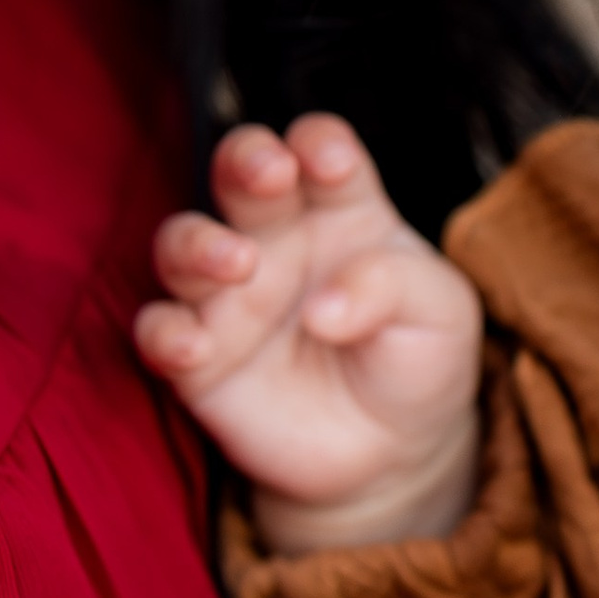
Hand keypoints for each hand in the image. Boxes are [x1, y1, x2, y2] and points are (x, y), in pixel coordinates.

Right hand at [133, 114, 483, 551]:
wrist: (393, 453)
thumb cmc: (418, 359)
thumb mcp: (439, 314)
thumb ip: (392, 286)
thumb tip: (323, 308)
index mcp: (342, 209)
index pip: (320, 149)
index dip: (319, 144)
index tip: (332, 165)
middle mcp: (277, 238)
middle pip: (241, 170)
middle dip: (247, 159)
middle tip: (269, 173)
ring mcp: (230, 295)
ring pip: (182, 242)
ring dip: (199, 242)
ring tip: (237, 262)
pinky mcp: (198, 356)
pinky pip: (159, 331)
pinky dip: (165, 334)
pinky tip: (193, 347)